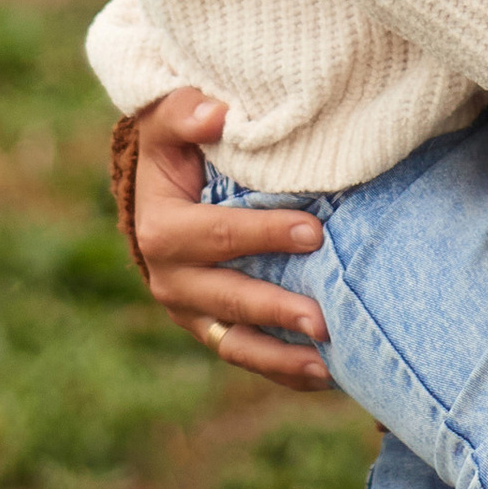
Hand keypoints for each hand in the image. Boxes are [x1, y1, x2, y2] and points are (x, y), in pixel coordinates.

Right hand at [126, 89, 331, 386]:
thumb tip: (218, 116)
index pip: (216, 235)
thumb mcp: (171, 124)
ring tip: (327, 365)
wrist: (162, 187)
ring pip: (235, 343)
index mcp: (160, 228)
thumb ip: (187, 112)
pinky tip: (323, 376)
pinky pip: (244, 355)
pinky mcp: (208, 328)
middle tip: (325, 318)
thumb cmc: (178, 148)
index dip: (264, 234)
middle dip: (277, 310)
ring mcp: (189, 310)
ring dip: (280, 357)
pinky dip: (281, 369)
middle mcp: (169, 278)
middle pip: (228, 298)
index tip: (314, 232)